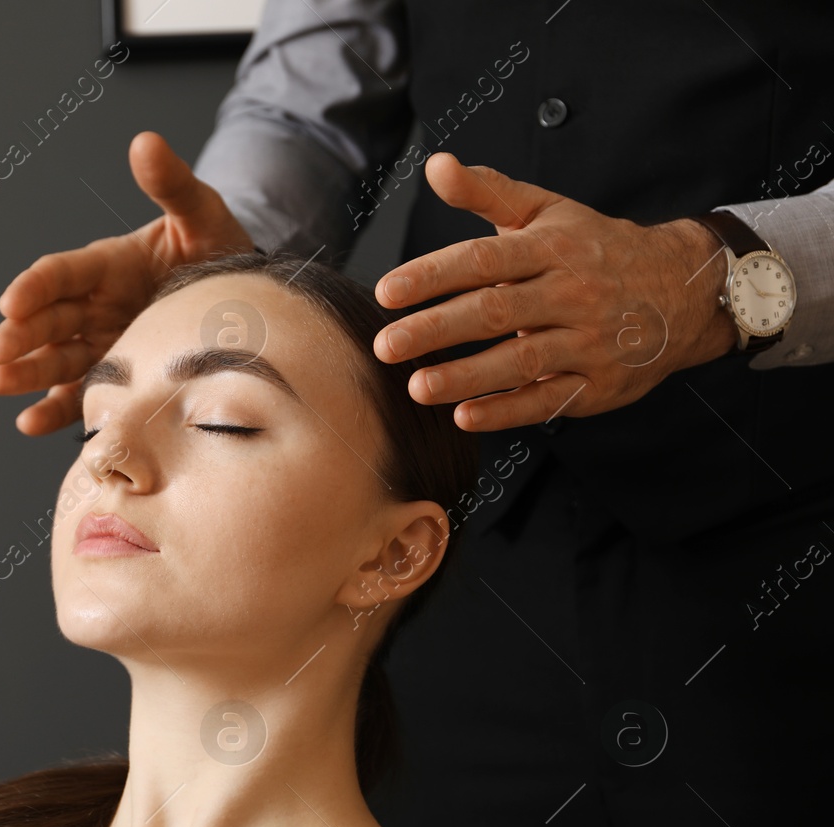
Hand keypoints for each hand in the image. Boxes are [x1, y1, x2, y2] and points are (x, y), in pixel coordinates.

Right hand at [0, 130, 253, 435]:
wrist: (246, 303)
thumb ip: (173, 184)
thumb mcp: (202, 214)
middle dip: (19, 336)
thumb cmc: (219, 250)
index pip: (61, 273)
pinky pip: (79, 397)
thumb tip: (145, 142)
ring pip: (55, 360)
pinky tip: (30, 422)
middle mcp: (95, 307)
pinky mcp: (114, 378)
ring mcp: (102, 345)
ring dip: (25, 373)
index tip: (10, 303)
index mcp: (108, 265)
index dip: (35, 287)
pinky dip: (54, 411)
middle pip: (49, 320)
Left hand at [372, 152, 737, 431]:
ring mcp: (587, 342)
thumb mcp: (547, 211)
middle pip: (496, 311)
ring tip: (417, 387)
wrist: (685, 288)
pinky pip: (548, 400)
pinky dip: (507, 411)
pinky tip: (465, 417)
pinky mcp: (597, 385)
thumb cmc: (595, 247)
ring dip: (466, 377)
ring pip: (521, 360)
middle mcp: (571, 293)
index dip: (432, 275)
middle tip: (385, 346)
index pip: (483, 259)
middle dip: (436, 329)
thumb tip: (435, 165)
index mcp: (552, 248)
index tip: (386, 292)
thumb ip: (486, 191)